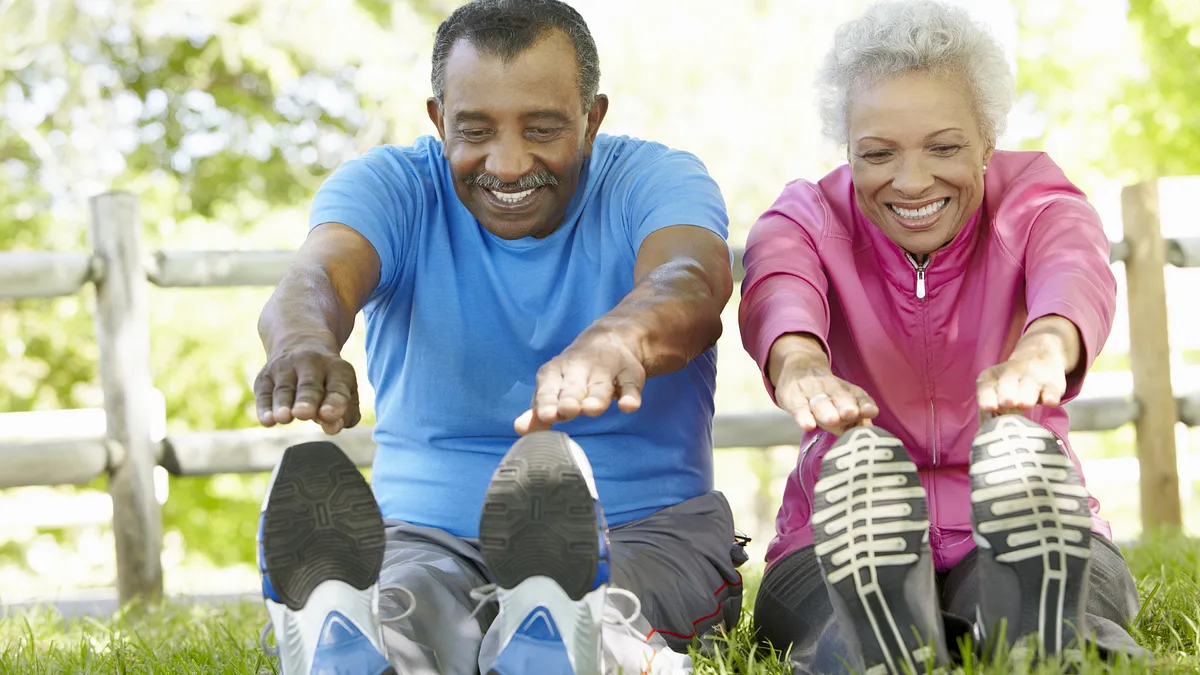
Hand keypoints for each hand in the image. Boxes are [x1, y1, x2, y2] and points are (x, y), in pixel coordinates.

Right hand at [254, 346, 360, 434]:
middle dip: (307, 400)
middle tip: (304, 413)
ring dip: (283, 404)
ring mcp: (285, 368)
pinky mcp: (265, 377)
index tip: (328, 415)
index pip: (337, 387)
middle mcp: (311, 364)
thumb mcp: (345, 390)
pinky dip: (265, 407)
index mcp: (337, 369)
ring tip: (284, 418)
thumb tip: (333, 427)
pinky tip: (267, 421)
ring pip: (284, 389)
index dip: (334, 402)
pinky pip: (264, 393)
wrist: (300, 343)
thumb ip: (346, 413)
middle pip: (309, 385)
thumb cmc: (329, 380)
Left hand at [514, 330, 645, 434]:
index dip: (547, 402)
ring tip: (592, 410)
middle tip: (567, 410)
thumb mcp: (554, 389)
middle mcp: (579, 369)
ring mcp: (606, 370)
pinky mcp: (630, 373)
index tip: (546, 416)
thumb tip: (519, 429)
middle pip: (574, 387)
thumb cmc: (573, 376)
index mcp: (556, 373)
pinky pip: (630, 386)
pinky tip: (628, 407)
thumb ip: (539, 412)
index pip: (548, 388)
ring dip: (596, 398)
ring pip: (601, 387)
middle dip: (570, 399)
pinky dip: (630, 396)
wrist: (610, 341)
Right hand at [774, 354, 878, 435]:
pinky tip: (808, 425)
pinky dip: (803, 416)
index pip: (858, 396)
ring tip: (832, 420)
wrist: (798, 366)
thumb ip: (855, 421)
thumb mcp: (842, 404)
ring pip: (820, 401)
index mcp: (847, 391)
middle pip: (840, 397)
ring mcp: (810, 392)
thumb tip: (866, 433)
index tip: (871, 411)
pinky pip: (798, 407)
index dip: (864, 404)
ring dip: (826, 410)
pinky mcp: (792, 398)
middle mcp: (831, 389)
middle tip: (851, 413)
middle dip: (846, 405)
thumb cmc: (825, 396)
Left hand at [976, 332, 1068, 416]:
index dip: (987, 398)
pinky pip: (1052, 391)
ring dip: (1027, 396)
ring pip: (1029, 386)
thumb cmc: (1009, 387)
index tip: (989, 407)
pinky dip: (1050, 397)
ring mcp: (1033, 378)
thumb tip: (985, 436)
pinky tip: (1049, 402)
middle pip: (1007, 384)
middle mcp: (1011, 374)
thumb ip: (988, 414)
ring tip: (1024, 403)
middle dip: (1006, 394)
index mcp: (991, 378)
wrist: (1038, 358)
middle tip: (1007, 403)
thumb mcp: (993, 394)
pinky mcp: (1053, 385)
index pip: (985, 387)